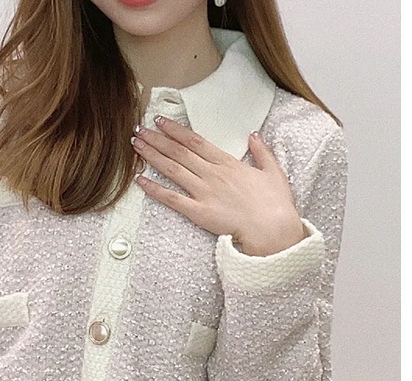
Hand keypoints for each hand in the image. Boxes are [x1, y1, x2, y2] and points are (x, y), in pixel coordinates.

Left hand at [131, 116, 306, 256]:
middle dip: (157, 139)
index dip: (176, 130)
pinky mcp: (198, 212)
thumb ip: (261, 151)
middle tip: (139, 129)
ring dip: (152, 156)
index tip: (161, 121)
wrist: (272, 229)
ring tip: (135, 145)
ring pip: (173, 169)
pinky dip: (155, 189)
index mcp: (228, 163)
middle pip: (179, 152)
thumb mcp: (273, 171)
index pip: (196, 142)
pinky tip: (140, 180)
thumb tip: (253, 135)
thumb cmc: (275, 204)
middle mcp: (212, 174)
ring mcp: (204, 192)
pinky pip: (172, 199)